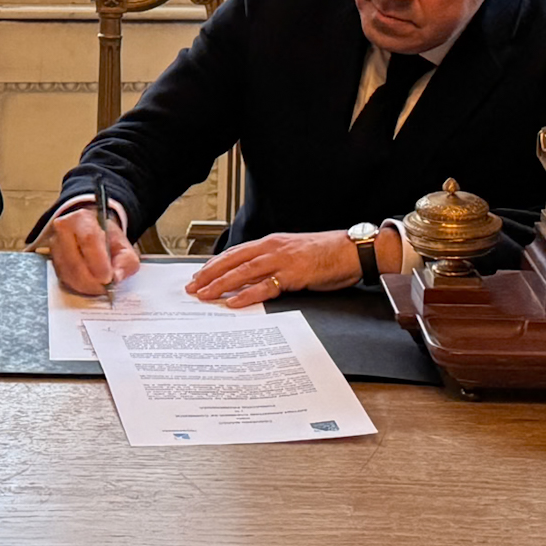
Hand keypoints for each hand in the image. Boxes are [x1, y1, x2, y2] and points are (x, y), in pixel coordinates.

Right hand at [46, 205, 140, 295]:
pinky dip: (78, 287)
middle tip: (105, 288)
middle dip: (91, 280)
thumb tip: (116, 278)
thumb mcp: (123, 246)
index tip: (108, 278)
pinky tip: (90, 286)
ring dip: (85, 286)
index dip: (98, 262)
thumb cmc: (107, 239)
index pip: (88, 239)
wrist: (91, 233)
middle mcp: (63, 230)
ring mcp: (54, 247)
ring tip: (99, 288)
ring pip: (67, 273)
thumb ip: (125, 261)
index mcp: (82, 219)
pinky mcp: (52, 262)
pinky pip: (63, 279)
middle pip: (74, 260)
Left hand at [186, 231, 360, 307]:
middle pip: (233, 260)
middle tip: (192, 288)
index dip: (215, 264)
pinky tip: (233, 302)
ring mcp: (282, 260)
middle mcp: (273, 248)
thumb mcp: (294, 254)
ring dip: (220, 284)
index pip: (235, 252)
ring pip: (243, 272)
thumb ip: (274, 263)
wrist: (353, 250)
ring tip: (204, 295)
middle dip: (209, 274)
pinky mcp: (294, 274)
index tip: (199, 275)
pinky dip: (247, 294)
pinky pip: (265, 286)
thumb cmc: (327, 254)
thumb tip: (255, 277)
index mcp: (272, 243)